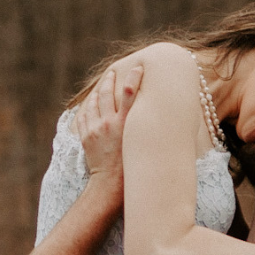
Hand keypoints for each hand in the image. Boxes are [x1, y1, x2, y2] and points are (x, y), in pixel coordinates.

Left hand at [74, 64, 142, 206]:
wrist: (110, 188)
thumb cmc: (134, 171)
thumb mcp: (147, 149)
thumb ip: (154, 133)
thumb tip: (170, 125)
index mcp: (127, 124)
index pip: (130, 91)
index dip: (134, 75)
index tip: (139, 67)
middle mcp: (109, 123)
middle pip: (108, 92)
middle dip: (111, 79)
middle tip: (114, 72)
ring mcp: (95, 129)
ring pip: (95, 102)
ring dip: (99, 91)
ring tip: (103, 83)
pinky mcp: (86, 137)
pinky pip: (85, 116)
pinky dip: (88, 107)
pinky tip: (91, 104)